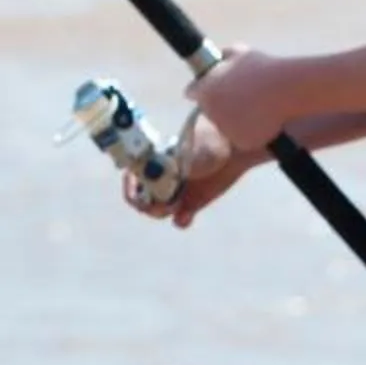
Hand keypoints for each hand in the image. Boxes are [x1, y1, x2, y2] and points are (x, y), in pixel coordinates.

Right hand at [122, 111, 258, 224]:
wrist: (234, 147)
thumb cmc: (206, 143)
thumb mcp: (181, 155)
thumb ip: (165, 170)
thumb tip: (153, 187)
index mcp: (152, 161)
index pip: (131, 179)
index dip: (132, 189)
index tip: (140, 191)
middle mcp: (160, 176)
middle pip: (142, 200)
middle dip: (149, 205)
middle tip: (165, 203)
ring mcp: (175, 190)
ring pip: (157, 211)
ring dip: (161, 212)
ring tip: (177, 207)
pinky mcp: (192, 201)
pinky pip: (179, 218)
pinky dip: (180, 221)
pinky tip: (186, 218)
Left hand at [189, 48, 296, 154]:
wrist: (285, 89)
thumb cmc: (263, 68)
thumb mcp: (239, 53)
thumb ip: (225, 56)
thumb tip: (222, 56)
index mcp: (204, 91)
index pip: (192, 92)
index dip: (202, 89)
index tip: (212, 89)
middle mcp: (211, 113)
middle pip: (210, 111)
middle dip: (221, 106)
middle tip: (241, 98)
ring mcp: (226, 129)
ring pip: (228, 126)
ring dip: (236, 121)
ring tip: (257, 109)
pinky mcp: (242, 141)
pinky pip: (244, 138)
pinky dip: (252, 133)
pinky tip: (264, 121)